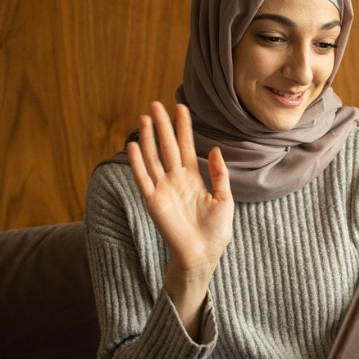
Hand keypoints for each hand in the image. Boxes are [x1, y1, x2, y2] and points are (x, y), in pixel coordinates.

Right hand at [128, 101, 233, 274]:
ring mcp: (163, 189)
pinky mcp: (153, 201)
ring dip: (147, 138)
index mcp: (193, 178)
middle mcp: (176, 180)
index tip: (181, 107)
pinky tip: (133, 145)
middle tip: (156, 104)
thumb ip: (220, 174)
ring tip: (144, 118)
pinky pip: (143, 178)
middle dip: (162, 126)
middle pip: (167, 146)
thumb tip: (215, 149)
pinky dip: (137, 162)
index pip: (186, 146)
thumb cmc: (216, 231)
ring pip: (153, 158)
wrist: (203, 254)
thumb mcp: (225, 199)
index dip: (183, 127)